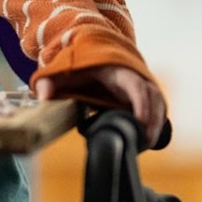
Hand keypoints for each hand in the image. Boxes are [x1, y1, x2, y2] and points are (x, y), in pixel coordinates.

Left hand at [34, 65, 167, 147]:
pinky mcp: (147, 99)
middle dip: (152, 121)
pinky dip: (153, 126)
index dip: (142, 105)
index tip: (140, 124)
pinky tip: (143, 142)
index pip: (137, 87)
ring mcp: (145, 88)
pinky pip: (157, 112)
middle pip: (154, 99)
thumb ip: (49, 81)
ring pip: (159, 107)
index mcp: (119, 71)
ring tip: (142, 146)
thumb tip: (41, 96)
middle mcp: (137, 78)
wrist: (95, 56)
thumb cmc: (81, 66)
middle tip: (142, 144)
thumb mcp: (64, 71)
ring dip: (155, 126)